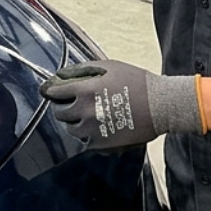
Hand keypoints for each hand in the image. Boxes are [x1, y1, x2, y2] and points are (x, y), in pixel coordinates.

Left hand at [38, 60, 203, 150]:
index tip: (50, 91)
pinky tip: (95, 126)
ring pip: (70, 128)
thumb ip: (82, 69)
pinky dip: (85, 134)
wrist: (160, 106)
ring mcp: (92, 130)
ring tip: (85, 115)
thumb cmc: (136, 82)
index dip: (51, 91)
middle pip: (59, 112)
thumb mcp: (109, 66)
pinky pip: (83, 141)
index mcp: (85, 90)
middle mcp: (85, 111)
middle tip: (68, 103)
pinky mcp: (101, 144)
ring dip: (73, 121)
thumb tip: (61, 75)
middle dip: (61, 106)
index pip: (55, 92)